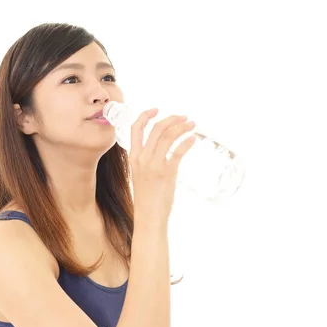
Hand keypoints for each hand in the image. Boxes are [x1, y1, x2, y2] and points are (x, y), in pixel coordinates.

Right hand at [129, 108, 196, 223]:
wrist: (149, 217)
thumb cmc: (147, 198)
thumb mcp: (140, 175)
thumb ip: (146, 161)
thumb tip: (161, 150)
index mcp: (133, 157)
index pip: (135, 128)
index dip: (146, 115)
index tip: (157, 109)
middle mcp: (142, 158)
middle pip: (157, 128)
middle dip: (172, 119)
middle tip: (184, 117)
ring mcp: (154, 165)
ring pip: (168, 136)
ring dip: (182, 127)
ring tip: (192, 125)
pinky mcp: (167, 172)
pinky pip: (178, 151)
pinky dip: (187, 141)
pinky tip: (193, 139)